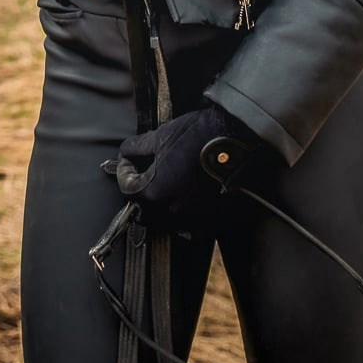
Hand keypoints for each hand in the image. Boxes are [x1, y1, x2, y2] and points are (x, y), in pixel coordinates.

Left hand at [114, 103, 257, 234]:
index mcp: (154, 192)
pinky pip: (191, 228)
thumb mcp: (161, 135)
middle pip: (145, 211)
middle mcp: (171, 212)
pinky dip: (185, 217)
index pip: (127, 189)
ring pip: (166, 222)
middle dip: (141, 193)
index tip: (130, 161)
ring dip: (162, 206)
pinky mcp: (212, 222)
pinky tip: (189, 199)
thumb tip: (126, 151)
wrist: (237, 139)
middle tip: (145, 174)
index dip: (125, 171)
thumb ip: (137, 147)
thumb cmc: (198, 135)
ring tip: (167, 185)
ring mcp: (193, 220)